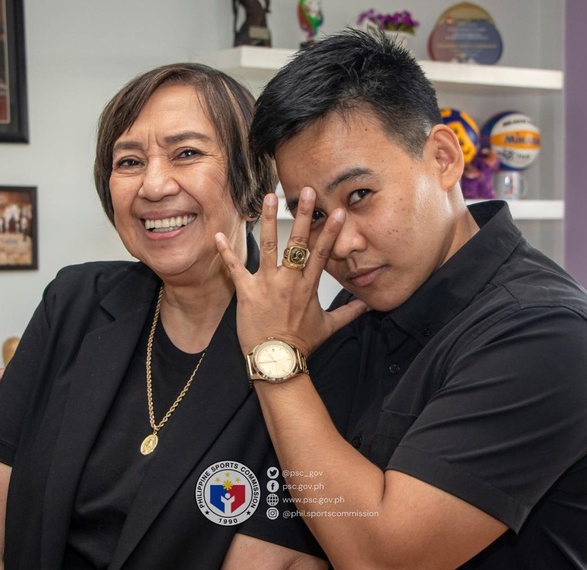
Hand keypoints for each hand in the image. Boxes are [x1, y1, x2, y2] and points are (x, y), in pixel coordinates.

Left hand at [215, 188, 366, 356]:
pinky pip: (234, 268)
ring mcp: (268, 284)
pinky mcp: (247, 292)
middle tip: (306, 191)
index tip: (338, 212)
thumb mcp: (329, 327)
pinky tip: (218, 235)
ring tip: (269, 197)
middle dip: (304, 214)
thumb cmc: (301, 345)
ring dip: (268, 220)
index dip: (331, 231)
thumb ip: (348, 313)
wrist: (278, 361)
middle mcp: (289, 281)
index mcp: (308, 286)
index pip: (322, 252)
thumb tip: (367, 306)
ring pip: (268, 245)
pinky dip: (226, 252)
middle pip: (299, 241)